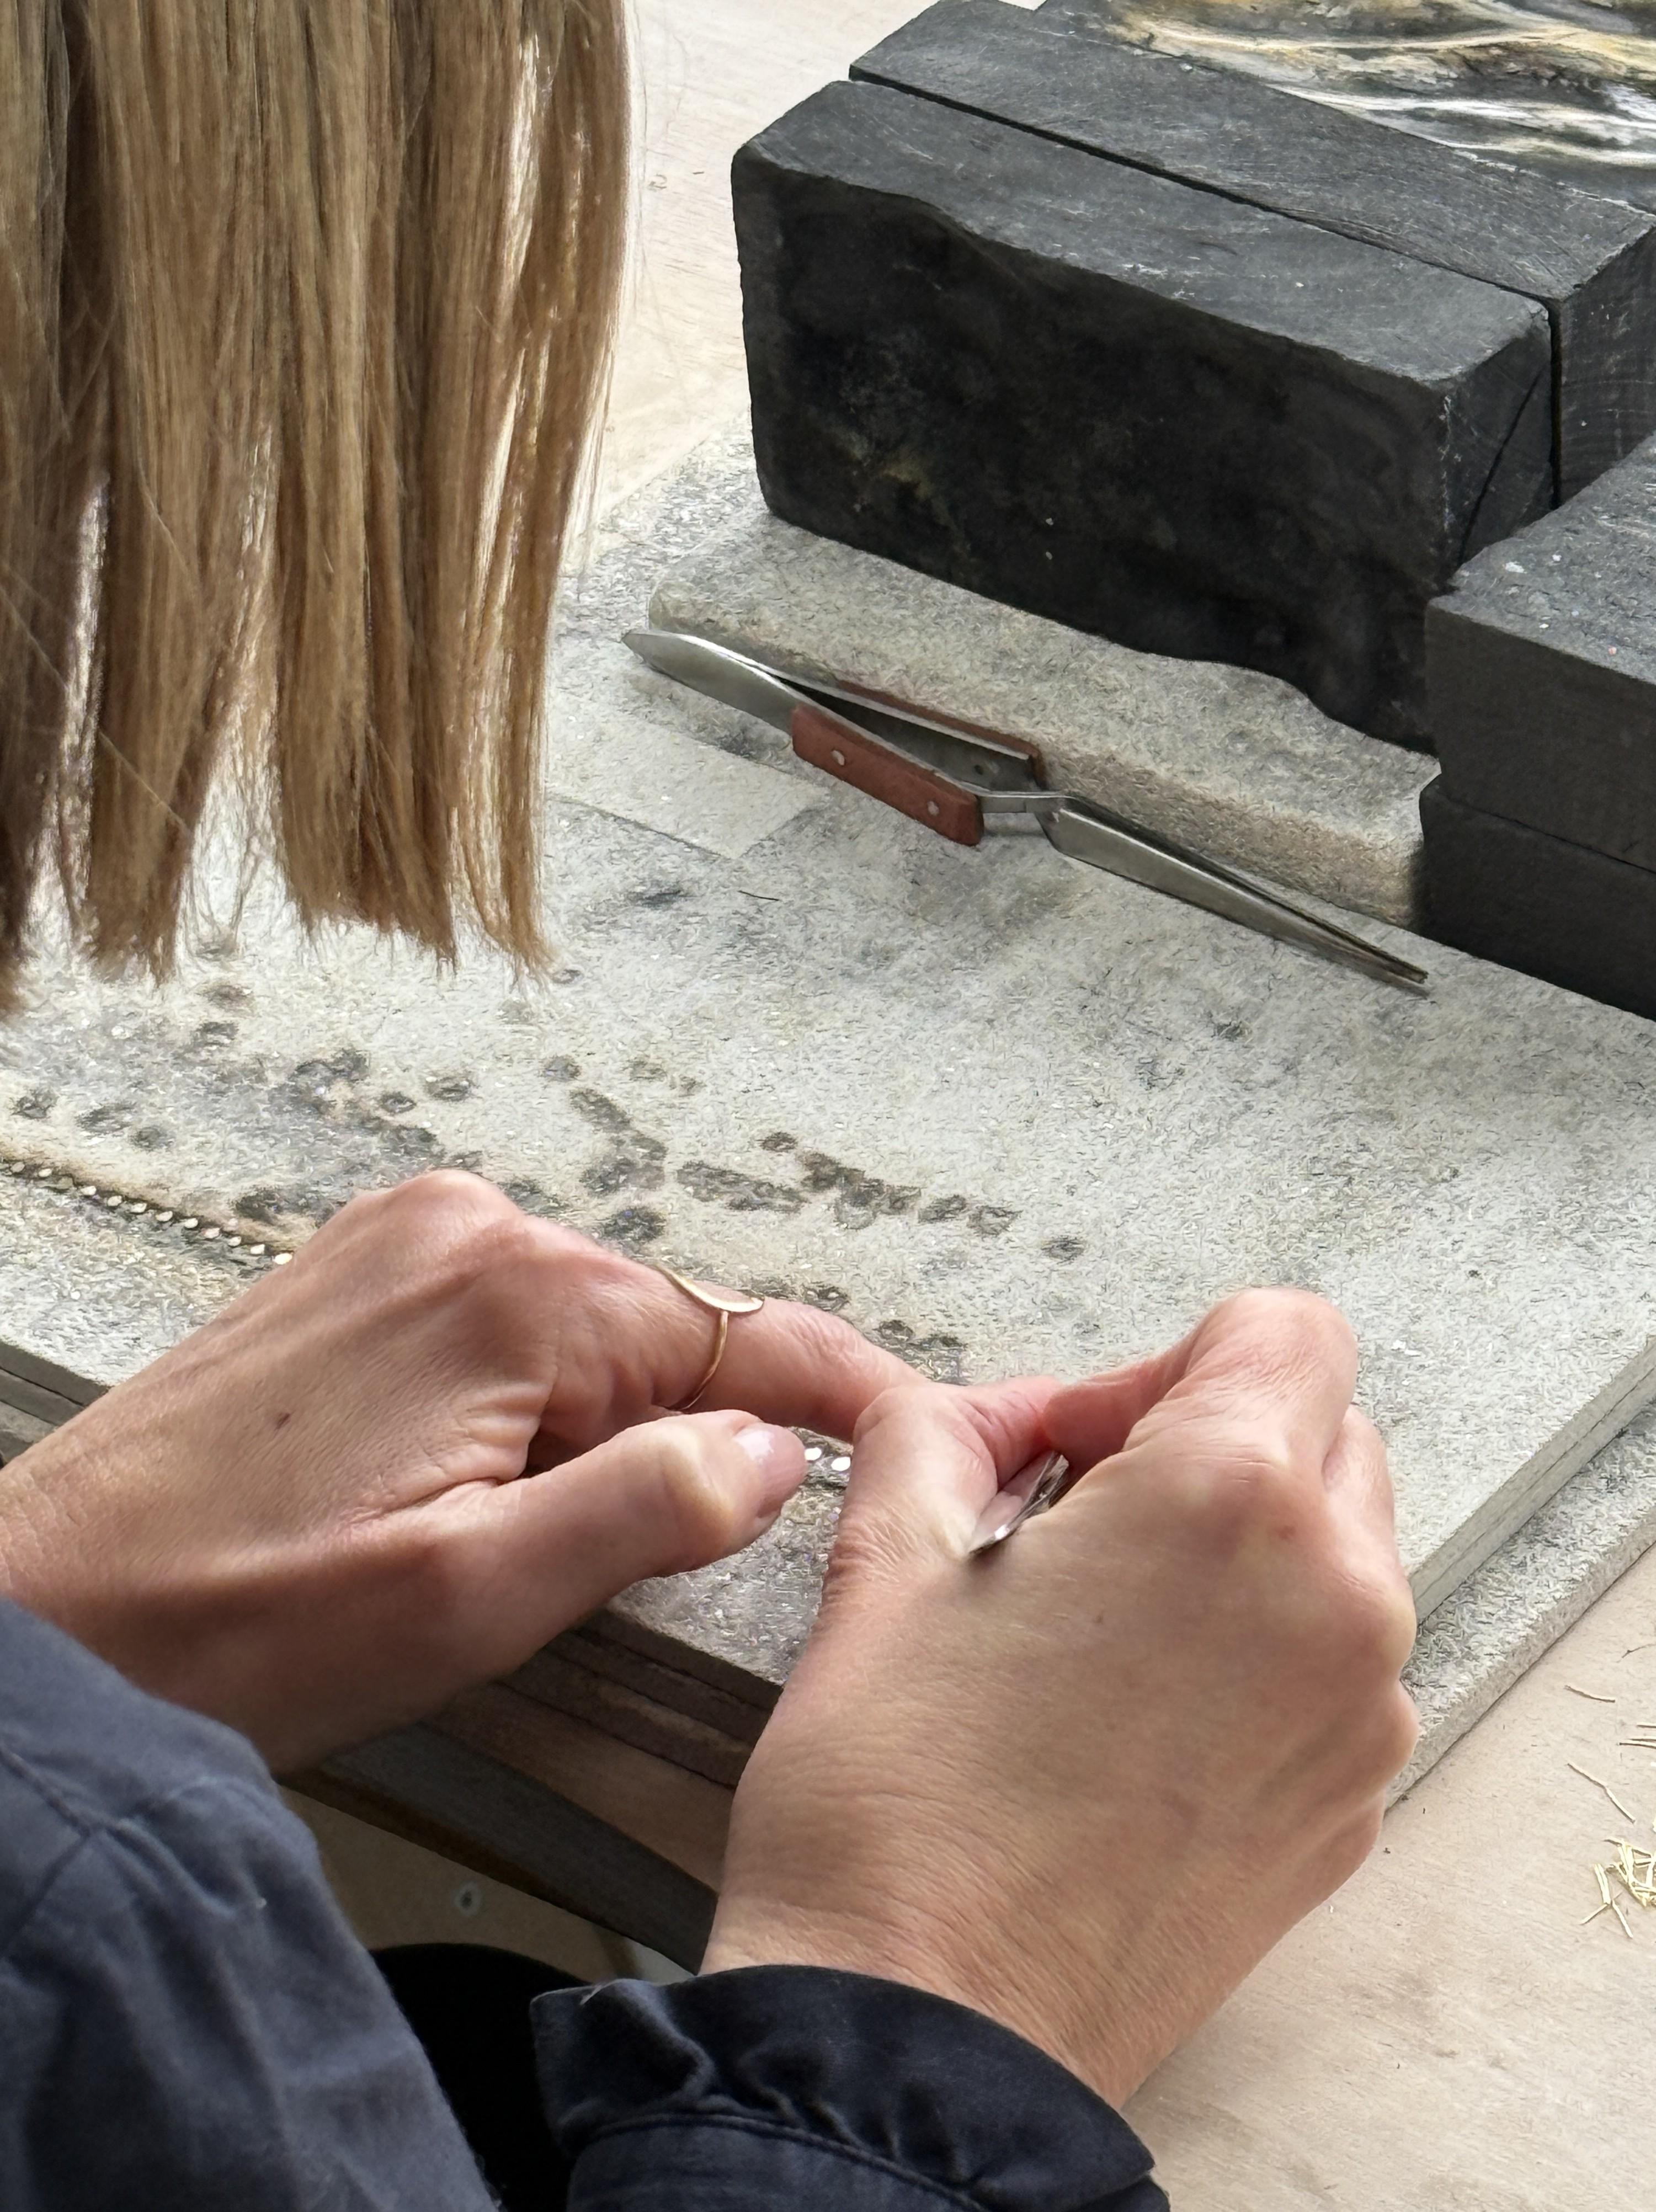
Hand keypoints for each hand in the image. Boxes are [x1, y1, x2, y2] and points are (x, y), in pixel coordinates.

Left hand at [0, 1171, 913, 1768]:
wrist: (39, 1610)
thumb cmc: (224, 1623)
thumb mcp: (468, 1600)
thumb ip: (644, 1509)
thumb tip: (769, 1454)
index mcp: (509, 1293)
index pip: (737, 1331)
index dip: (838, 1391)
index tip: (920, 1424)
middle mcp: (461, 1232)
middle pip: (658, 1334)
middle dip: (682, 1438)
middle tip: (633, 1560)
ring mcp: (403, 1244)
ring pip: (585, 1336)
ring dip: (597, 1431)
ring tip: (513, 1541)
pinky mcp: (363, 1276)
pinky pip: (508, 1329)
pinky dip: (536, 1401)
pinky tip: (473, 1484)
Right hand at [705, 1290, 1417, 2105]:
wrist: (919, 2033)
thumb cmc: (897, 1811)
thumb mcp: (886, 1556)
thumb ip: (939, 1429)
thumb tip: (971, 1416)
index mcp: (1231, 1505)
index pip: (1285, 1330)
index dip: (1163, 1362)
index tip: (1080, 1437)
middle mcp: (1333, 1603)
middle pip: (1323, 1433)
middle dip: (1203, 1444)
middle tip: (1074, 1514)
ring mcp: (1356, 1719)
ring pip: (1335, 1555)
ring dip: (1232, 1551)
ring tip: (1090, 1624)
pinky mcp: (1344, 1811)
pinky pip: (1328, 1672)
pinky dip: (1251, 1656)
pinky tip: (1125, 1714)